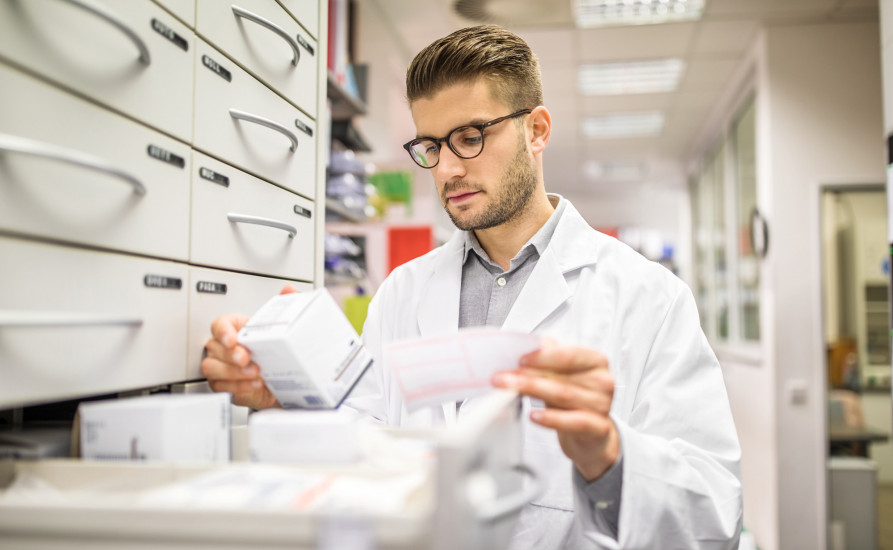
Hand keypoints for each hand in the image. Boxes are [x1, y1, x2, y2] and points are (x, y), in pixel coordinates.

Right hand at [200, 285, 297, 409]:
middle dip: (231, 354)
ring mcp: (219, 365)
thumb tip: (289, 290)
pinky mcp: (222, 384)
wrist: (278, 375)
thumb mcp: (279, 327)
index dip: (223, 331)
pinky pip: (221, 386)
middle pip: (214, 347)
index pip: (219, 324)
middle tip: (247, 358)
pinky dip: (238, 387)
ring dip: (234, 372)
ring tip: (255, 373)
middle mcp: (221, 346)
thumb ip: (284, 306)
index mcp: (233, 327)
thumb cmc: (272, 350)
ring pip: (212, 367)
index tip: (233, 339)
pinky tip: (254, 384)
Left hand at [492, 339, 619, 481]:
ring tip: (509, 391)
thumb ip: (548, 358)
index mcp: (595, 361)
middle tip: (501, 377)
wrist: (591, 434)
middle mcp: (602, 381)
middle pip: (560, 376)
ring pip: (563, 396)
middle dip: (527, 375)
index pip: (567, 355)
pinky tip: (534, 416)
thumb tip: (527, 346)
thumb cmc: (574, 398)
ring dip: (532, 391)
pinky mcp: (599, 428)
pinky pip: (573, 422)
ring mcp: (602, 405)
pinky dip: (551, 418)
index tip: (518, 359)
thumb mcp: (563, 374)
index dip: (541, 356)